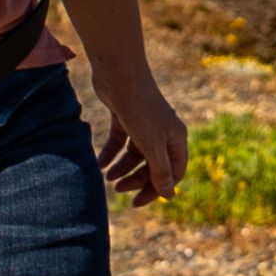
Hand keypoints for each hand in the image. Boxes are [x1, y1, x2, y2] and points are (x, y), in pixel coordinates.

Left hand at [96, 79, 188, 207]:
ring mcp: (144, 124)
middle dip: (136, 180)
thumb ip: (160, 171)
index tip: (137, 202)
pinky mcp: (126, 117)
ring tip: (107, 177)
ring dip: (122, 168)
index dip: (157, 189)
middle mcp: (163, 132)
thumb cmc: (140, 108)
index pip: (172, 173)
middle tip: (118, 190)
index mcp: (175, 138)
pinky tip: (100, 164)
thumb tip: (169, 195)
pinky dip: (111, 153)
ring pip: (135, 155)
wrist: (120, 73)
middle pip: (153, 165)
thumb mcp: (151, 145)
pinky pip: (120, 142)